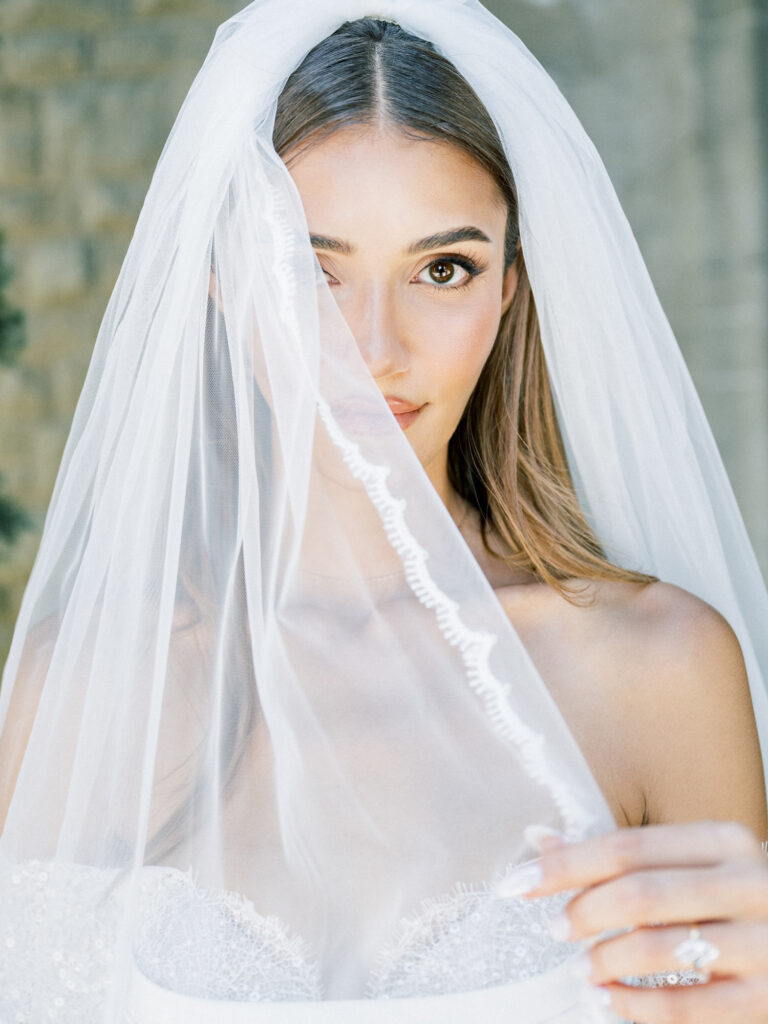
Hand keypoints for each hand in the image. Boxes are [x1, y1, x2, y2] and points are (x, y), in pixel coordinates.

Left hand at [526, 821, 767, 1022]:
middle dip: (585, 912)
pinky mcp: (767, 999)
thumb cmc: (731, 898)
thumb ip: (618, 855)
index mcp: (724, 840)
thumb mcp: (688, 864)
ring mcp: (764, 943)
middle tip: (557, 927)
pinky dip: (635, 1006)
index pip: (628, 847)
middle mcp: (749, 884)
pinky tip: (608, 999)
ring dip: (606, 960)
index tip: (518, 884)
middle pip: (641, 894)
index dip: (566, 865)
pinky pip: (686, 1007)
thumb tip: (537, 838)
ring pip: (660, 949)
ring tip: (583, 968)